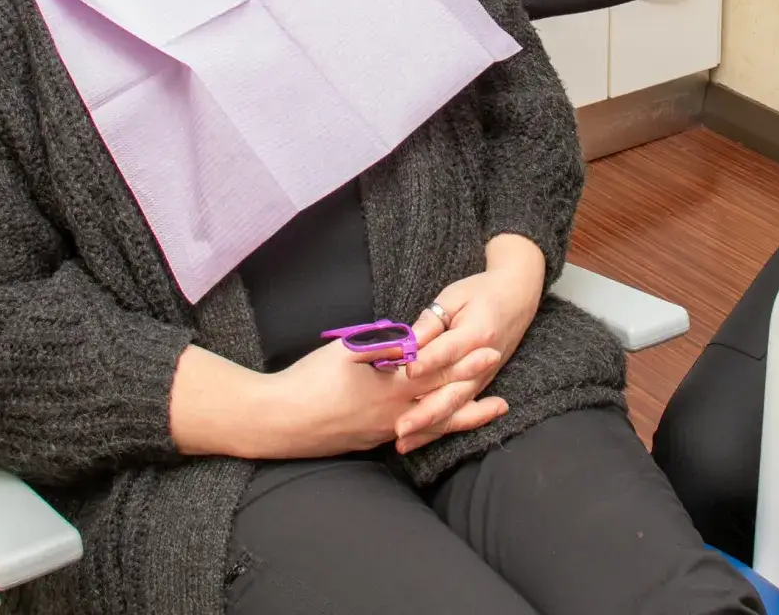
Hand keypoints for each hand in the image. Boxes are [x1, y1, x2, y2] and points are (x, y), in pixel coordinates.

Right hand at [265, 325, 505, 459]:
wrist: (280, 421)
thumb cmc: (309, 380)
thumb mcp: (347, 351)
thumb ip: (382, 344)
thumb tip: (410, 337)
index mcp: (388, 385)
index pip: (435, 369)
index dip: (464, 357)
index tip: (488, 345)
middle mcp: (394, 412)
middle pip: (443, 396)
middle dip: (474, 381)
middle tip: (499, 366)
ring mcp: (386, 430)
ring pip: (435, 421)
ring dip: (466, 413)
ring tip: (494, 407)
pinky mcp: (374, 441)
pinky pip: (415, 433)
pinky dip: (437, 427)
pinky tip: (445, 424)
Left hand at [401, 235, 546, 452]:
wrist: (518, 297)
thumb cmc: (481, 293)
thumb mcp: (454, 296)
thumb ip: (431, 320)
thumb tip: (408, 342)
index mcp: (477, 333)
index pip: (449, 350)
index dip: (427, 361)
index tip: (406, 372)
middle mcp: (483, 362)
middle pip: (453, 391)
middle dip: (426, 412)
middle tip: (399, 427)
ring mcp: (483, 378)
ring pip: (455, 408)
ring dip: (429, 427)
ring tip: (403, 442)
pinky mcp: (479, 385)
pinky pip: (459, 410)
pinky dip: (439, 427)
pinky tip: (418, 439)